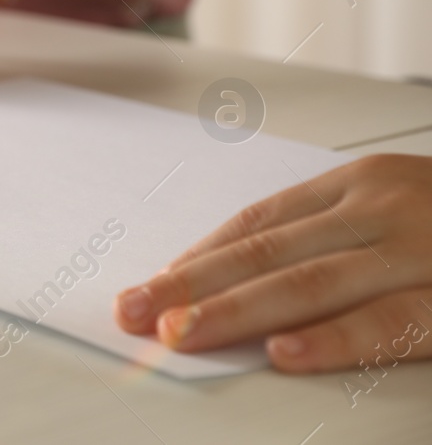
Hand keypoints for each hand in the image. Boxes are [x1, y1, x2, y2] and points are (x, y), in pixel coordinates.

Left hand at [113, 154, 431, 372]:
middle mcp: (379, 210)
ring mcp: (417, 251)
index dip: (198, 259)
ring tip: (179, 333)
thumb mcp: (401, 209)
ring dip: (233, 311)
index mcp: (359, 185)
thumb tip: (245, 278)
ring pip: (308, 283)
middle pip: (265, 251)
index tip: (149, 286)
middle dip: (190, 285)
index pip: (258, 224)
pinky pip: (388, 322)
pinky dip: (330, 339)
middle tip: (134, 312)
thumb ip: (334, 236)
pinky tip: (281, 352)